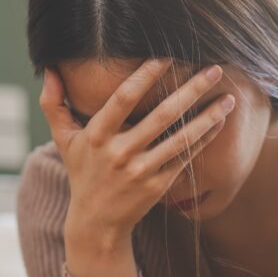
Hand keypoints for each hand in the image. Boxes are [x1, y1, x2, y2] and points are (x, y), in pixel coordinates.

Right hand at [40, 59, 233, 255]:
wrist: (96, 222)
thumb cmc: (82, 172)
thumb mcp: (63, 140)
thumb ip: (53, 103)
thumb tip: (49, 68)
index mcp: (97, 136)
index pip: (123, 99)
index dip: (144, 76)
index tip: (167, 55)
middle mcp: (120, 153)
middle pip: (161, 116)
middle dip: (191, 90)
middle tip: (214, 70)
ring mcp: (141, 171)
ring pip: (181, 139)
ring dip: (208, 117)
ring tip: (229, 99)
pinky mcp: (159, 185)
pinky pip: (186, 158)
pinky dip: (205, 139)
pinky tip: (220, 122)